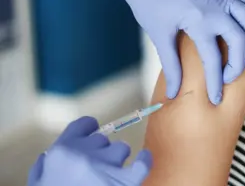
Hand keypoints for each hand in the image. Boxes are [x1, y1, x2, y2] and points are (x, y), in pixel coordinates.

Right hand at [28, 117, 151, 185]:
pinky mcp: (126, 182)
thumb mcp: (37, 184)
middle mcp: (86, 154)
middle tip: (94, 168)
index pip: (82, 126)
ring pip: (121, 149)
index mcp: (62, 152)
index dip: (87, 129)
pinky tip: (143, 158)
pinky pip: (142, 164)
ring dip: (117, 159)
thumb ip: (42, 167)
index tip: (91, 134)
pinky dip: (144, 160)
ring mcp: (108, 166)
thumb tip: (49, 156)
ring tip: (110, 173)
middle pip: (102, 140)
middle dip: (100, 151)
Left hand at [93, 0, 244, 104]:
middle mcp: (215, 8)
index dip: (215, 82)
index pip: (213, 59)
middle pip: (239, 40)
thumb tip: (174, 93)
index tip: (216, 98)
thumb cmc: (149, 2)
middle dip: (239, 63)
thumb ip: (171, 65)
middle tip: (231, 77)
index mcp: (199, 22)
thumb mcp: (159, 36)